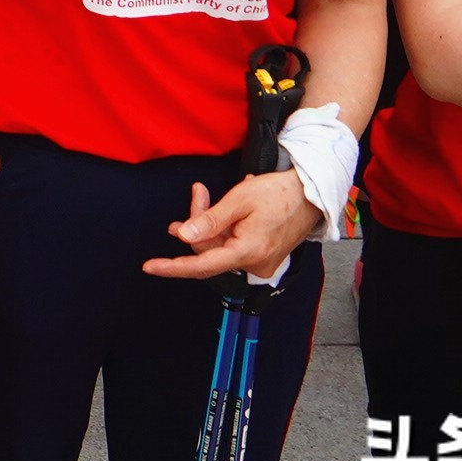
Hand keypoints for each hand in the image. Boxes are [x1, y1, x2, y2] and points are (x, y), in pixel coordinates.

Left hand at [139, 167, 320, 281]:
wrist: (311, 195)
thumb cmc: (279, 193)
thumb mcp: (240, 199)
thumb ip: (210, 221)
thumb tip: (183, 237)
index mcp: (249, 252)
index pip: (202, 265)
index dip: (174, 266)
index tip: (150, 267)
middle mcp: (255, 265)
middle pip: (210, 251)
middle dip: (197, 224)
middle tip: (198, 193)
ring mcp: (261, 263)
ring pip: (220, 248)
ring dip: (209, 224)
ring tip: (204, 195)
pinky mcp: (263, 258)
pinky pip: (233, 247)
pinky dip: (223, 230)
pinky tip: (225, 209)